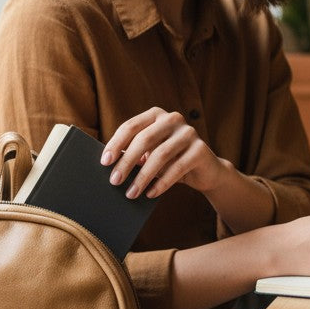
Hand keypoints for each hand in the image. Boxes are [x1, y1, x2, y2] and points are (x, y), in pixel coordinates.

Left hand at [101, 107, 228, 198]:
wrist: (205, 171)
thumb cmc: (169, 162)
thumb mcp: (149, 155)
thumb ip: (133, 155)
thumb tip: (109, 167)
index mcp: (156, 115)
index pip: (131, 126)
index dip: (116, 144)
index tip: (104, 162)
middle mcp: (173, 119)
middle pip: (144, 139)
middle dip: (127, 162)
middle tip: (114, 181)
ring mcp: (189, 132)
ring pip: (161, 154)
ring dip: (143, 177)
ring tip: (131, 193)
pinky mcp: (201, 149)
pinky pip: (178, 168)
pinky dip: (162, 183)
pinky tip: (150, 194)